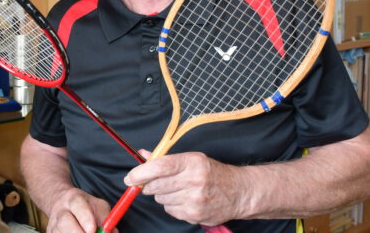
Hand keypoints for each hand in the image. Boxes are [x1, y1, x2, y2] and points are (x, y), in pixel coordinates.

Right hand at [45, 187, 115, 232]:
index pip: (78, 206)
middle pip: (65, 223)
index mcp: (73, 200)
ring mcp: (53, 224)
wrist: (61, 204)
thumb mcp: (97, 205)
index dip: (86, 219)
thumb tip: (112, 232)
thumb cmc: (84, 207)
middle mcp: (60, 211)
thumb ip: (106, 218)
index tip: (93, 230)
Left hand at [123, 150, 242, 225]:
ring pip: (161, 199)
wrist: (238, 192)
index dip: (140, 173)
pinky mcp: (194, 214)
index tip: (130, 177)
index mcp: (192, 162)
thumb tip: (142, 155)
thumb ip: (165, 158)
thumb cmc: (212, 173)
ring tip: (178, 190)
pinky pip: (170, 210)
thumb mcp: (192, 159)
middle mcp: (193, 180)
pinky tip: (185, 200)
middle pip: (156, 186)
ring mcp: (194, 199)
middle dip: (149, 185)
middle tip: (155, 182)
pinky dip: (172, 205)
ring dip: (163, 195)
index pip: (159, 167)